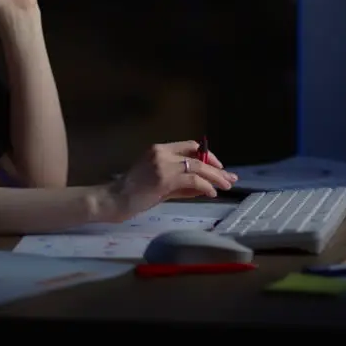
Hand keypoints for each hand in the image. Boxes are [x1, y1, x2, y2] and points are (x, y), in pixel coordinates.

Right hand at [98, 141, 237, 222]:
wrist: (115, 199)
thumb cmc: (134, 193)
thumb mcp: (160, 184)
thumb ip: (181, 183)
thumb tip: (205, 187)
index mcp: (159, 149)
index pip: (189, 146)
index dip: (207, 155)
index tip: (217, 166)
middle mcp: (162, 153)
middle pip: (197, 156)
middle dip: (217, 168)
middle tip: (230, 178)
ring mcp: (163, 165)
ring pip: (198, 167)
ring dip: (216, 177)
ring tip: (226, 186)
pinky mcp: (165, 179)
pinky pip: (193, 179)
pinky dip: (206, 186)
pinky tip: (212, 193)